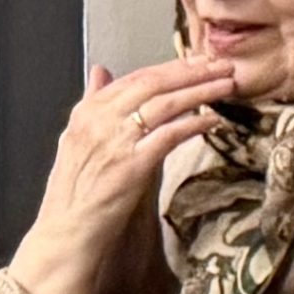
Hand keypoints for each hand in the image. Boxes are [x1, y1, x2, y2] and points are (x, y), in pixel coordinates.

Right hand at [9, 54, 238, 293]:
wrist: (66, 234)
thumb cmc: (76, 193)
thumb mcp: (77, 140)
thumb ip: (94, 103)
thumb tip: (100, 71)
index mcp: (86, 113)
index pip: (135, 77)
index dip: (170, 67)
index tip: (198, 60)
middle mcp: (98, 121)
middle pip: (153, 84)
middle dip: (191, 71)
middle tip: (222, 65)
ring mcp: (115, 141)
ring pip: (165, 104)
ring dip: (201, 90)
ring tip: (227, 85)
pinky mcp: (132, 164)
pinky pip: (170, 134)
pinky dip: (195, 123)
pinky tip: (214, 120)